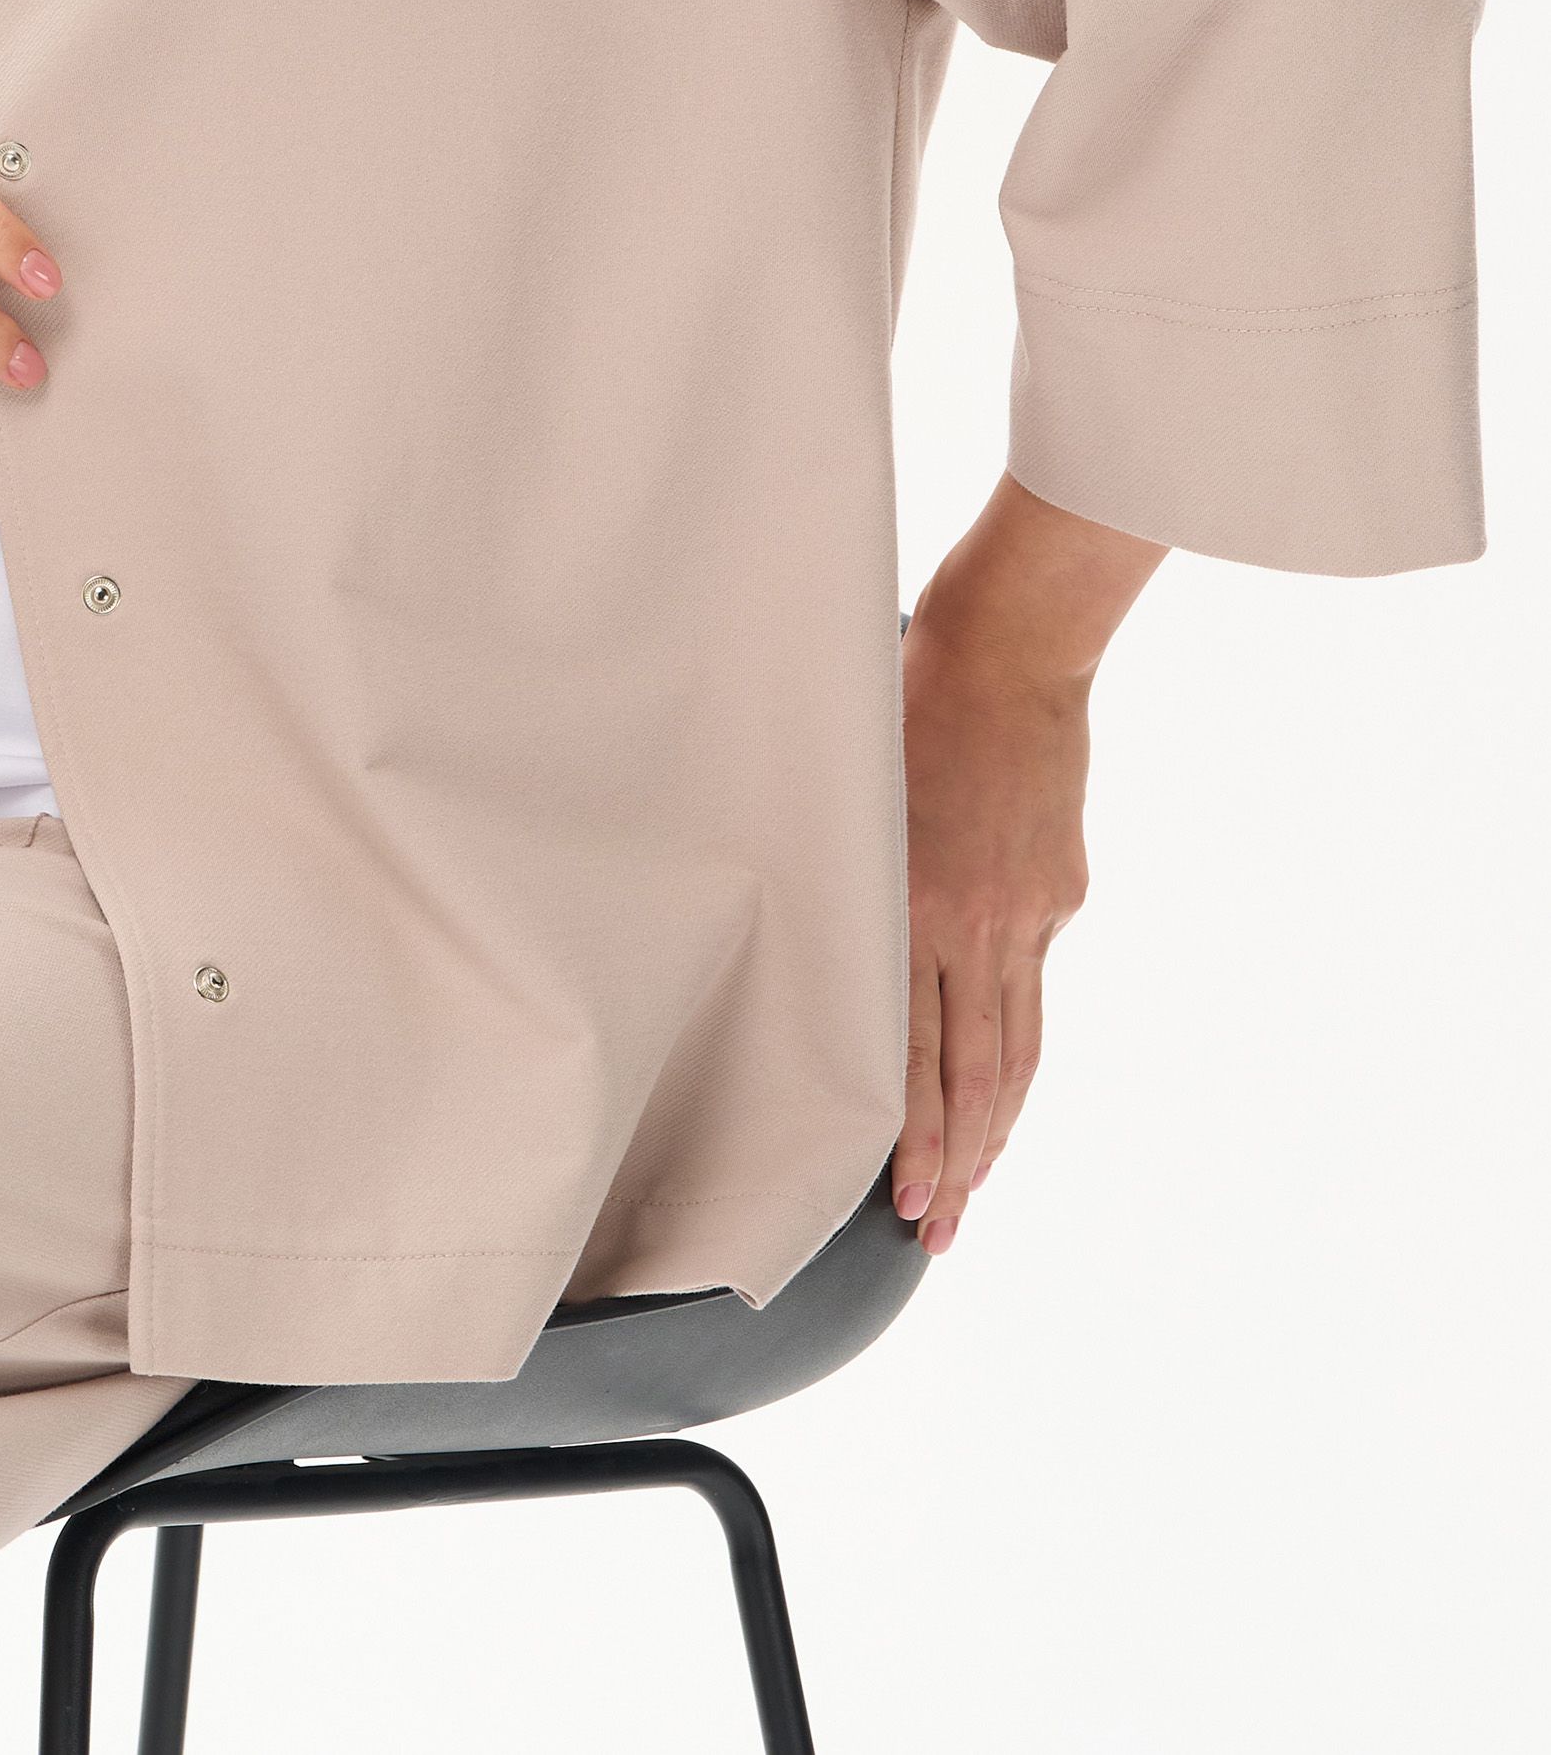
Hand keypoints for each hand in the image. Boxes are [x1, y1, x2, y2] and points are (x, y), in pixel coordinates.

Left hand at [891, 475, 1165, 1251]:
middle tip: (941, 1232)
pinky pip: (1032, 984)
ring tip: (976, 1192)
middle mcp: (973, 923)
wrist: (1010, 649)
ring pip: (1015, 1048)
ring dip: (997, 1128)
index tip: (908, 1200)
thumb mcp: (855, 799)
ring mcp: (1024, 913)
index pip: (913, 1053)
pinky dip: (1017, 1047)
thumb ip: (849, 885)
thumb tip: (822, 949)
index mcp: (910, 902)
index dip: (916, 1137)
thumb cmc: (904, 704)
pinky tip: (1004, 1089)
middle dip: (958, 1164)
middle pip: (973, 1074)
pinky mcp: (1058, 892)